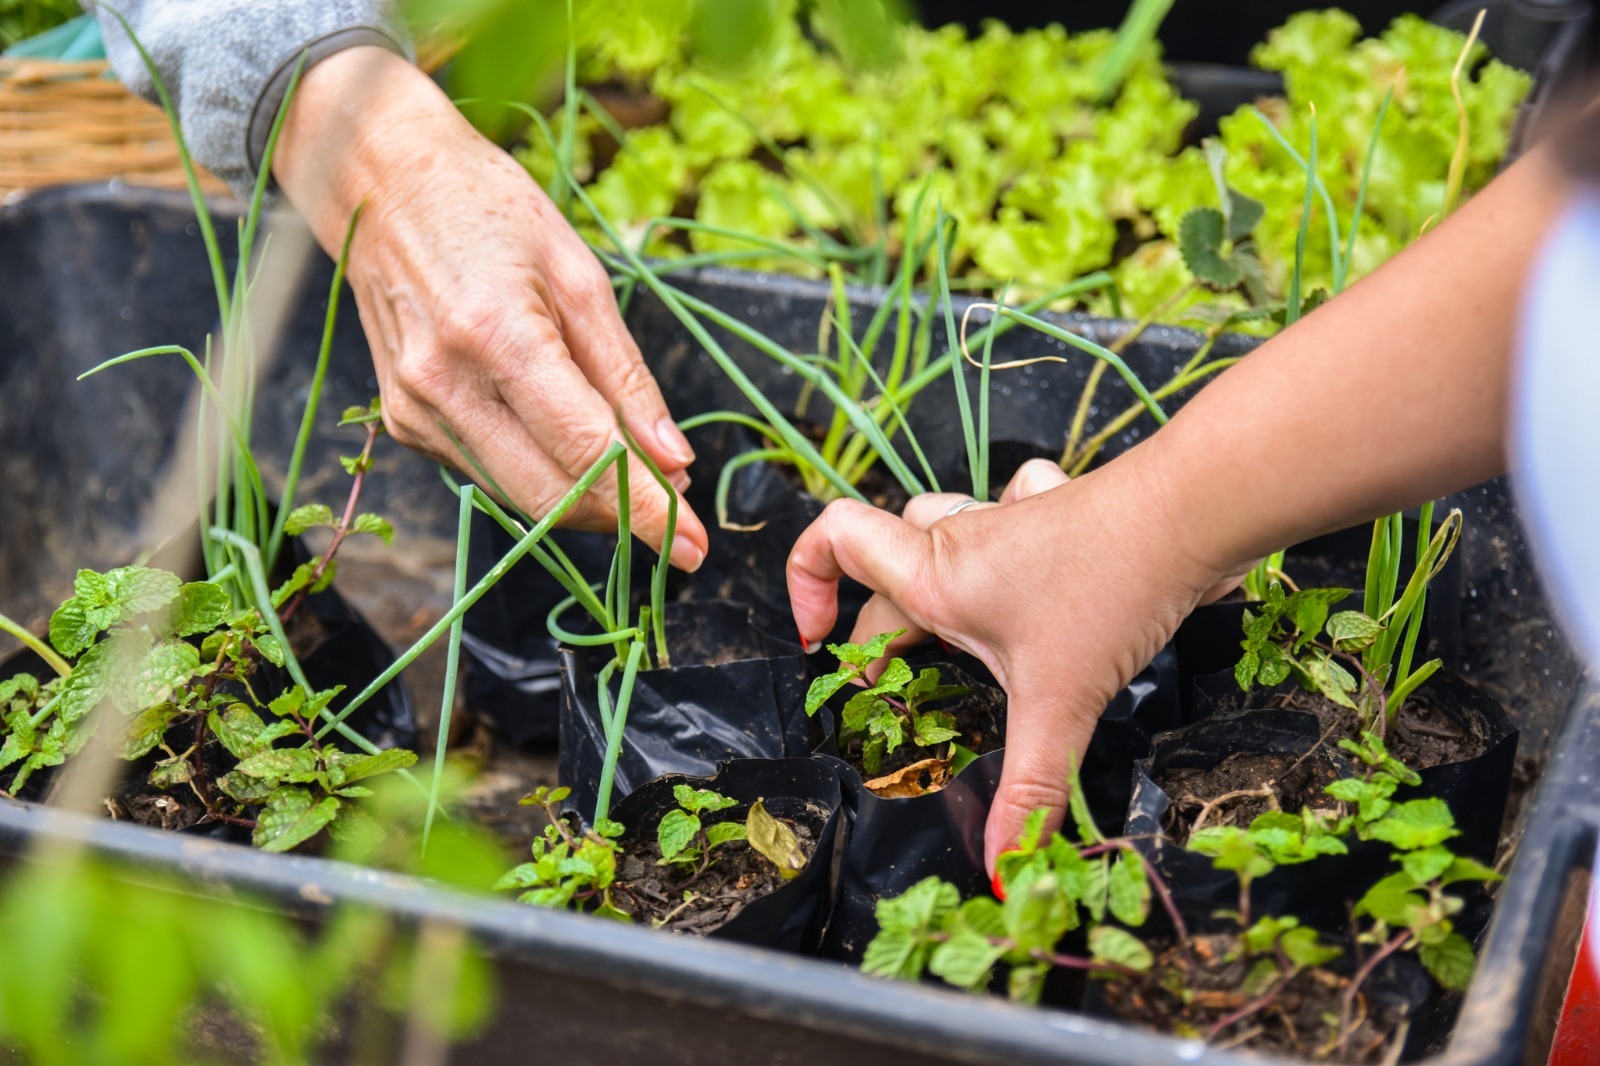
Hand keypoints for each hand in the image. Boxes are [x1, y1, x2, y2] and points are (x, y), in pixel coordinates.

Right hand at [273, 47, 706, 568]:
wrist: (380, 186)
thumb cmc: (492, 213)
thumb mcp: (580, 275)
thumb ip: (626, 377)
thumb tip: (674, 462)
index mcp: (496, 336)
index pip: (587, 453)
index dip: (647, 509)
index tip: (695, 547)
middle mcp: (445, 385)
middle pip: (551, 495)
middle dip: (622, 518)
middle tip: (678, 516)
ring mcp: (415, 412)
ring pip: (520, 497)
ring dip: (585, 502)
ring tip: (636, 473)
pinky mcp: (404, 424)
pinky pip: (489, 474)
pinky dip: (540, 474)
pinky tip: (569, 444)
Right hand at [788, 458, 1248, 875]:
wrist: (1188, 514)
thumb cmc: (1111, 592)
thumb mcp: (1061, 703)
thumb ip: (1028, 790)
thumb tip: (1003, 869)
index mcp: (936, 579)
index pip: (834, 540)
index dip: (804, 580)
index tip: (816, 641)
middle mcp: (960, 540)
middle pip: (885, 566)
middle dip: (877, 623)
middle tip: (893, 682)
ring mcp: (1007, 519)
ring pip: (938, 526)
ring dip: (930, 567)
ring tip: (948, 622)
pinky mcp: (1053, 510)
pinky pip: (1008, 505)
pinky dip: (1004, 527)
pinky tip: (1026, 558)